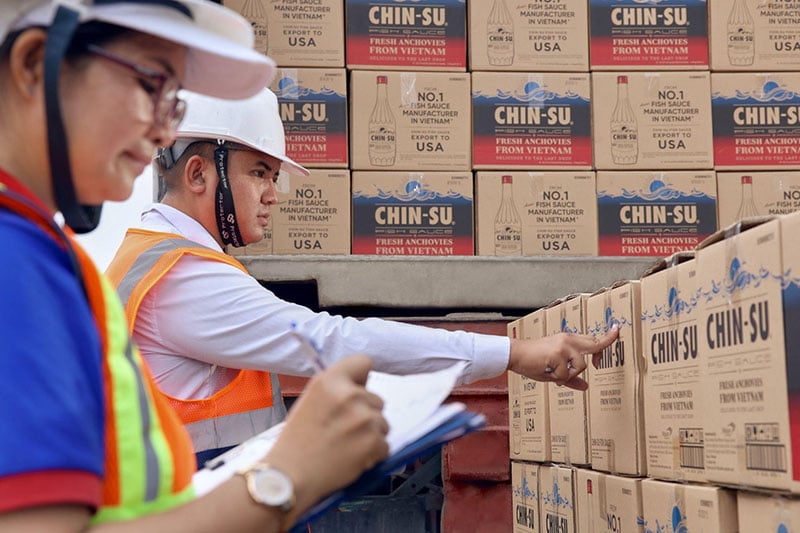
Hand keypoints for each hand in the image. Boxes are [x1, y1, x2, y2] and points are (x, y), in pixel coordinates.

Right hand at [263, 354, 388, 521]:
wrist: (290, 476)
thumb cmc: (296, 441)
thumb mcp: (310, 401)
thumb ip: (335, 390)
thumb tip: (360, 387)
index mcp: (330, 381)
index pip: (363, 362)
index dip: (361, 378)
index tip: (357, 389)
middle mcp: (349, 395)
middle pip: (376, 399)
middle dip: (366, 413)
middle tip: (344, 430)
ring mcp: (364, 419)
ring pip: (382, 423)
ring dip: (371, 435)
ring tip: (346, 446)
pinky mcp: (374, 442)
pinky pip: (384, 445)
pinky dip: (373, 454)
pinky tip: (352, 458)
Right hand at [508, 324, 618, 389]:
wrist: (515, 354)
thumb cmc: (533, 361)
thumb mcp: (554, 370)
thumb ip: (571, 378)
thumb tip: (586, 386)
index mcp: (568, 340)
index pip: (591, 339)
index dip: (606, 338)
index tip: (617, 330)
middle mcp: (567, 340)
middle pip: (594, 345)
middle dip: (602, 352)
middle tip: (600, 365)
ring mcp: (563, 346)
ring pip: (581, 365)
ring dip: (570, 375)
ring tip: (556, 375)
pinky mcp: (557, 354)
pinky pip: (566, 374)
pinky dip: (559, 379)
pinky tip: (548, 373)